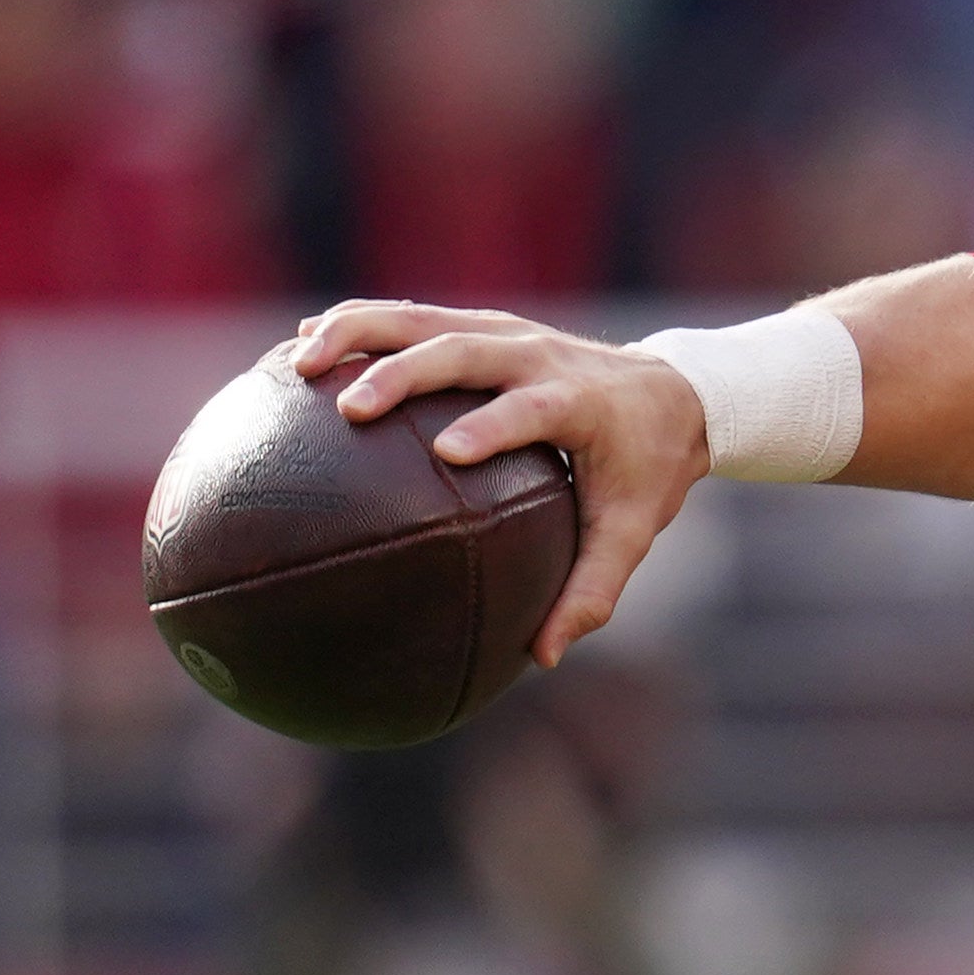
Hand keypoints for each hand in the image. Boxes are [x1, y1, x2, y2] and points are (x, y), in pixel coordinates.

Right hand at [290, 302, 706, 666]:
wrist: (673, 392)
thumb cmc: (646, 471)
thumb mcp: (632, 531)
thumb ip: (592, 591)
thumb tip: (543, 658)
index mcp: (580, 402)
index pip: (533, 409)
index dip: (494, 425)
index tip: (448, 452)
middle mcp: (538, 356)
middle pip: (463, 350)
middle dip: (404, 373)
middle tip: (348, 407)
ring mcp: (507, 332)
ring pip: (424, 319)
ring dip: (359, 334)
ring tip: (300, 364)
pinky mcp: (482, 325)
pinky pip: (412, 316)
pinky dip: (359, 323)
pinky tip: (301, 342)